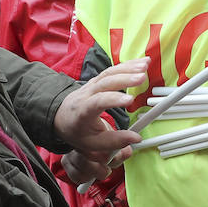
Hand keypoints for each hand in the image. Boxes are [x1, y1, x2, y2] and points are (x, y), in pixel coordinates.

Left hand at [53, 59, 146, 182]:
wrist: (62, 117)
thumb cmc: (78, 131)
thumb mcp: (94, 143)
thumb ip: (115, 141)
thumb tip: (136, 138)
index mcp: (83, 111)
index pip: (97, 102)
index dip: (113, 99)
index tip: (130, 101)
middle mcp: (86, 94)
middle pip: (105, 82)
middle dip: (124, 78)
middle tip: (142, 77)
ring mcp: (92, 84)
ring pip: (109, 73)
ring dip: (127, 68)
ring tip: (145, 66)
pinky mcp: (99, 80)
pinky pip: (112, 70)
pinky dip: (127, 65)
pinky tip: (142, 63)